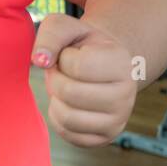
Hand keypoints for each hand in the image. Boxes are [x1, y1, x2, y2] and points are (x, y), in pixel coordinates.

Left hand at [31, 14, 137, 147]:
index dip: (64, 58)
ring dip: (56, 99)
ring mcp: (118, 119)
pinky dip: (58, 116)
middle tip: (62, 72)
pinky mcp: (105, 137)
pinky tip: (68, 103)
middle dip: (55, 79)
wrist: (101, 66)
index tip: (71, 55)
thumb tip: (39, 61)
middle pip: (69, 93)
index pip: (77, 66)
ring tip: (66, 86)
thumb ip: (51, 35)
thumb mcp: (66, 28)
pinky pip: (67, 132)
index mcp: (122, 63)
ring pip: (67, 117)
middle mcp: (127, 94)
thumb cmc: (80, 44)